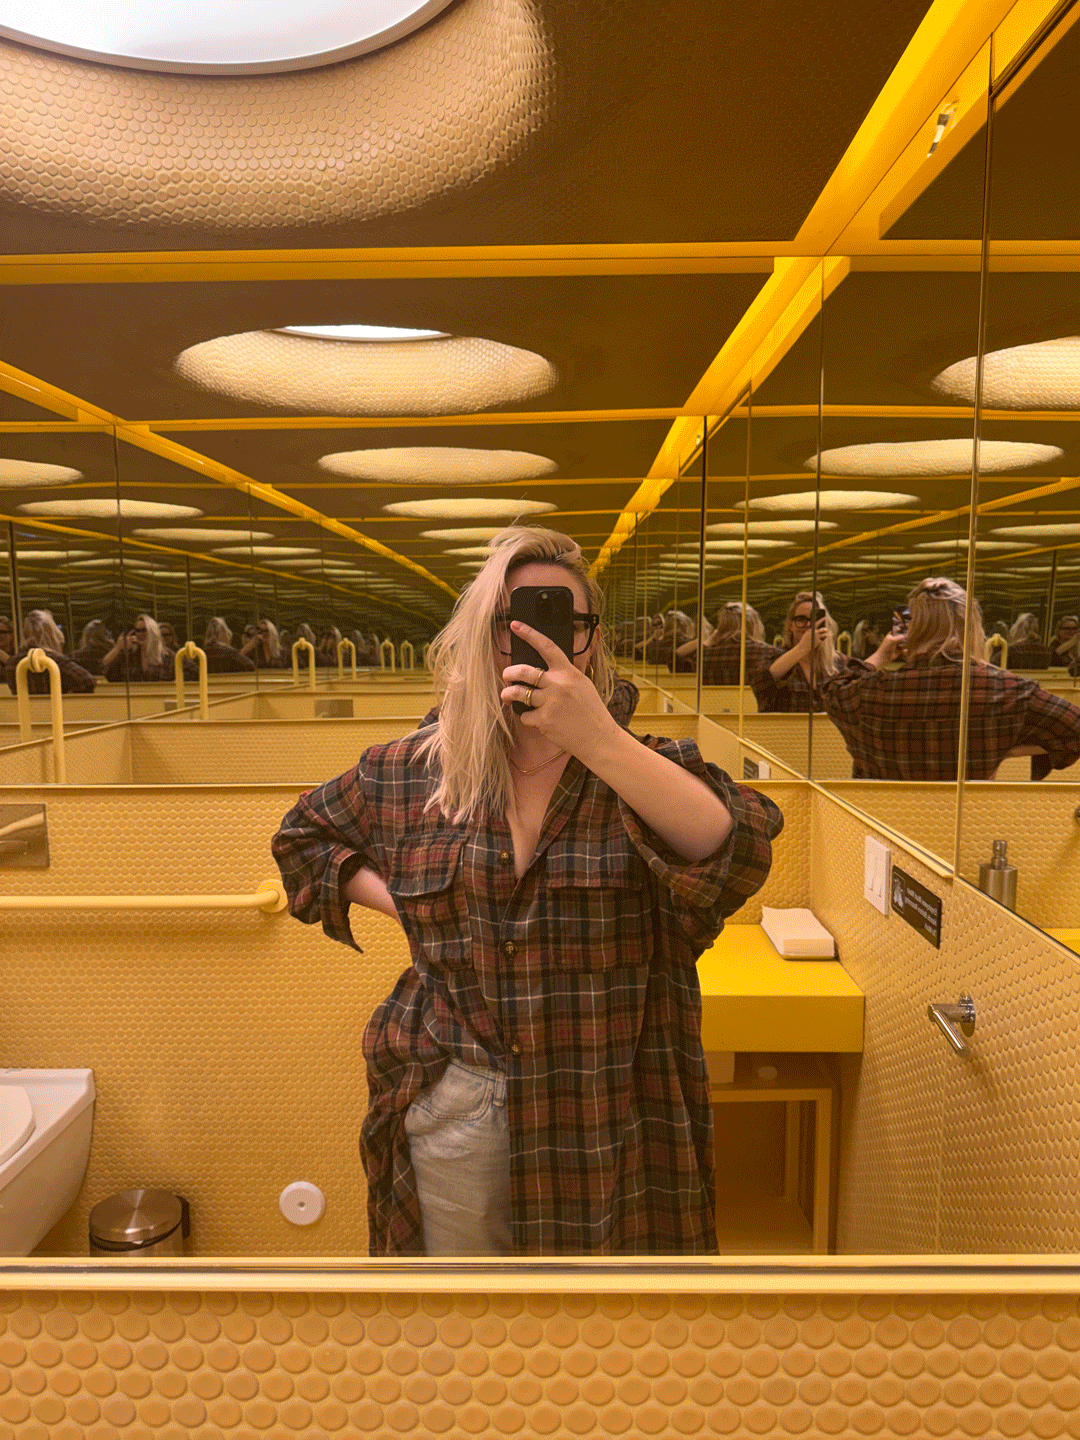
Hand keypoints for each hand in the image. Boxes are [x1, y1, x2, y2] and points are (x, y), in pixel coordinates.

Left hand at [500, 621, 615, 764]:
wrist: (598, 738)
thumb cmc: (590, 711)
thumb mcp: (583, 685)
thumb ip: (564, 675)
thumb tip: (542, 670)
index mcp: (568, 672)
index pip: (547, 647)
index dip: (529, 634)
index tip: (516, 625)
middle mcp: (558, 684)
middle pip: (523, 671)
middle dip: (509, 672)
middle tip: (507, 676)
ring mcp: (550, 702)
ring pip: (518, 693)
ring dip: (508, 694)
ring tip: (507, 696)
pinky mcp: (544, 720)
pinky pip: (525, 715)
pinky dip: (527, 718)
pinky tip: (537, 720)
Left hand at [868, 632, 905, 667]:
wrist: (884, 657)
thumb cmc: (886, 647)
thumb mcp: (892, 640)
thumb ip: (899, 637)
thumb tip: (905, 636)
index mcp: (891, 635)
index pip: (897, 630)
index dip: (901, 629)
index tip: (906, 629)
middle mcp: (894, 639)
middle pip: (902, 636)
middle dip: (904, 637)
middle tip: (904, 640)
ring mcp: (897, 644)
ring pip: (903, 642)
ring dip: (904, 644)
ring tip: (901, 646)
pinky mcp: (899, 650)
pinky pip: (904, 648)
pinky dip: (904, 650)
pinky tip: (904, 650)